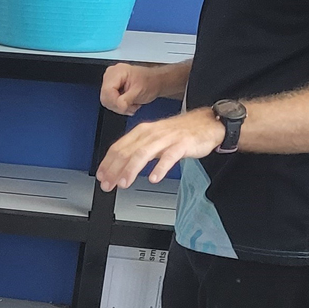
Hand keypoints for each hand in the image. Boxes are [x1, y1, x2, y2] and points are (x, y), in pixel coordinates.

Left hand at [95, 110, 224, 190]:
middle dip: (114, 170)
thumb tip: (121, 166)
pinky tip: (153, 178)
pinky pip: (169, 156)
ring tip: (124, 183)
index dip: (107, 163)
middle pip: (127, 152)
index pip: (118, 147)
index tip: (101, 177)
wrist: (207, 122)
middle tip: (108, 184)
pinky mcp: (182, 144)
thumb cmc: (179, 133)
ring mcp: (166, 138)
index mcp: (141, 132)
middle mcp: (151, 133)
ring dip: (131, 169)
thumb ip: (138, 151)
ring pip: (143, 153)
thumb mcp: (154, 139)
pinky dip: (160, 167)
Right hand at [101, 63, 160, 115]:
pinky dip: (119, 106)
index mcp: (117, 72)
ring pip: (107, 101)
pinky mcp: (111, 87)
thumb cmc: (150, 82)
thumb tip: (119, 106)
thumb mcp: (139, 91)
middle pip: (105, 97)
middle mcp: (110, 75)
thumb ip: (127, 99)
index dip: (115, 102)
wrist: (155, 82)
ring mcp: (109, 81)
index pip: (107, 91)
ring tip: (131, 104)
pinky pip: (109, 101)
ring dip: (120, 107)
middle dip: (118, 106)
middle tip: (130, 107)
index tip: (125, 107)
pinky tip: (128, 103)